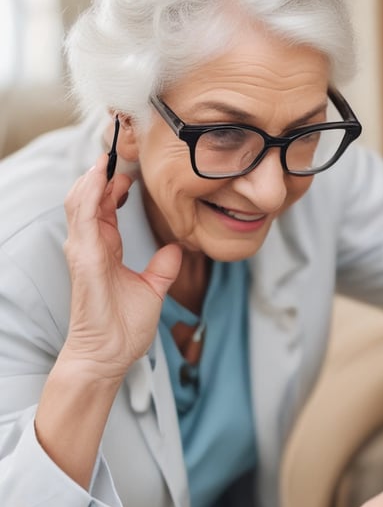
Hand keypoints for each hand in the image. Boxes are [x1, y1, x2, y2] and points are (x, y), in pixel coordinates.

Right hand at [61, 153, 180, 377]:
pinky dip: (91, 193)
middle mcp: (90, 245)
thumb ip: (163, 268)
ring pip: (81, 199)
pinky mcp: (85, 258)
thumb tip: (177, 249)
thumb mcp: (152, 289)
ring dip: (95, 175)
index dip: (113, 185)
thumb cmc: (123, 327)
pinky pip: (84, 217)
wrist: (109, 356)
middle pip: (89, 196)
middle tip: (123, 149)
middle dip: (103, 171)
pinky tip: (102, 174)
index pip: (103, 207)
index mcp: (104, 249)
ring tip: (112, 153)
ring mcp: (84, 250)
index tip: (132, 170)